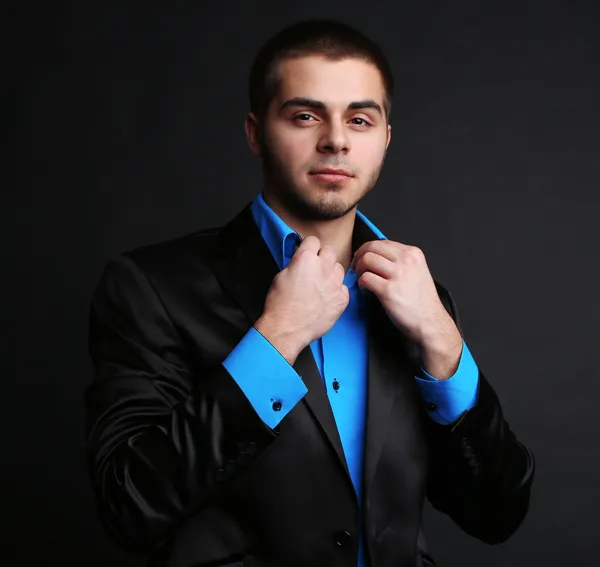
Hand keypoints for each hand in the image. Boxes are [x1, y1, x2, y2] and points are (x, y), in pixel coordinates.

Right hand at [255, 236, 348, 364]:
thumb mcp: (281, 276)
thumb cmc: (280, 305)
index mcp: (306, 258)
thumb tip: (301, 260)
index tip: (308, 253)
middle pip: (329, 250)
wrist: (287, 329)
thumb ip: (295, 263)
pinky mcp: (342, 298)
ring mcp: (335, 283)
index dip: (309, 247)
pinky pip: (343, 287)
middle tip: (315, 268)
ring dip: (331, 273)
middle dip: (322, 257)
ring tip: (321, 285)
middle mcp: (323, 267)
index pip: (313, 240)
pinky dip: (336, 291)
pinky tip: (326, 299)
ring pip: (339, 268)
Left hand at [351, 240, 461, 377]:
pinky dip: (361, 284)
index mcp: (413, 253)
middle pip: (371, 248)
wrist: (430, 322)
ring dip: (359, 271)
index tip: (362, 260)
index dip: (367, 250)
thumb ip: (400, 261)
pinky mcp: (388, 290)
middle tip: (356, 269)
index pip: (381, 242)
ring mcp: (398, 274)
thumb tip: (375, 256)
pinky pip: (365, 278)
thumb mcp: (417, 271)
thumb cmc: (421, 301)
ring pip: (366, 260)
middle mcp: (406, 260)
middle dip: (359, 257)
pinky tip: (366, 291)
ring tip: (362, 281)